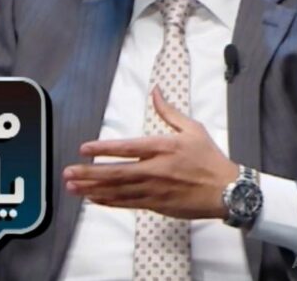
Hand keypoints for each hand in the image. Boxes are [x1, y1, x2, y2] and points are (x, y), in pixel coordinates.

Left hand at [62, 87, 238, 219]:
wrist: (229, 192)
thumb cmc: (210, 159)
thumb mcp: (192, 129)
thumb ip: (169, 111)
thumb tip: (155, 91)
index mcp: (163, 148)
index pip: (127, 148)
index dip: (104, 148)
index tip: (84, 148)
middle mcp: (156, 169)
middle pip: (117, 172)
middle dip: (89, 173)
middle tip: (68, 172)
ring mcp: (155, 189)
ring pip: (118, 190)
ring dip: (93, 188)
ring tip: (72, 187)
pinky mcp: (157, 205)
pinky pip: (128, 203)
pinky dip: (109, 201)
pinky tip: (92, 199)